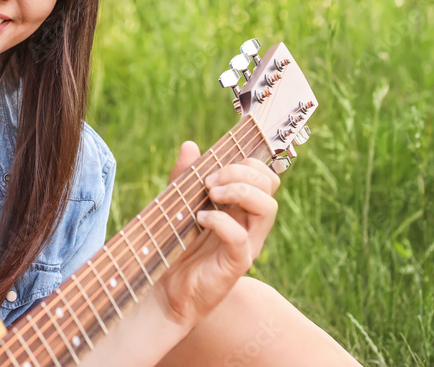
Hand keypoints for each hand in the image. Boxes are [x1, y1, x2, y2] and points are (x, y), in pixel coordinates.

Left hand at [82, 142, 279, 365]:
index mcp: (240, 208)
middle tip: (210, 180)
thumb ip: (185, 176)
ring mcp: (246, 244)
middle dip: (242, 172)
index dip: (248, 163)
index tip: (215, 165)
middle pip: (270, 186)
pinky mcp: (236, 265)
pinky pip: (241, 238)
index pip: (265, 176)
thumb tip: (191, 145)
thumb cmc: (174, 245)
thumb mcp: (177, 202)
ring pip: (267, 208)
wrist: (162, 288)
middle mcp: (249, 224)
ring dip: (239, 191)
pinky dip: (221, 221)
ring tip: (211, 193)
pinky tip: (200, 219)